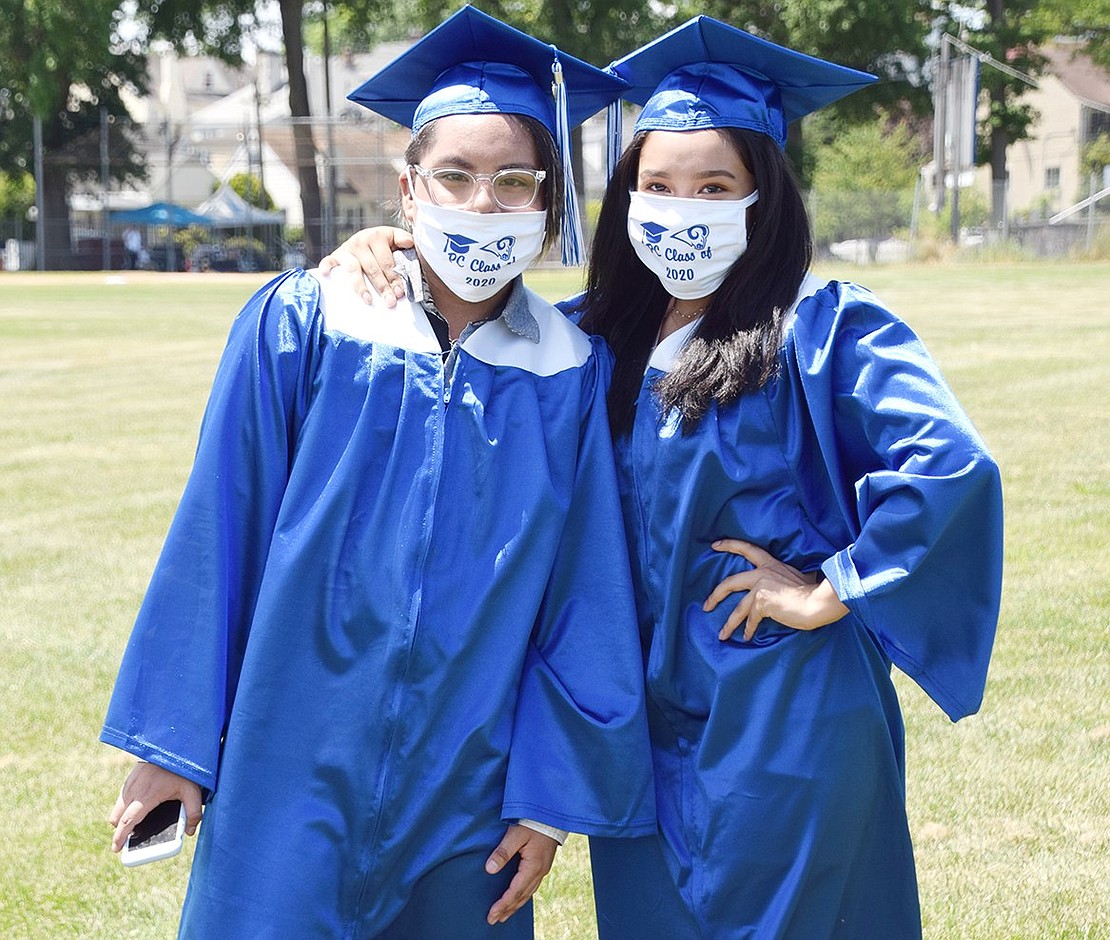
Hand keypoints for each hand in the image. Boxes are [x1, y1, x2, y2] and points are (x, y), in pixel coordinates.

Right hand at [108, 761, 203, 852]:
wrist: (172, 744)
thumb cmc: (182, 768)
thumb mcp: (193, 790)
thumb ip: (194, 812)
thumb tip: (189, 831)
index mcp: (146, 796)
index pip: (127, 822)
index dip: (119, 837)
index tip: (115, 849)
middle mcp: (133, 790)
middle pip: (117, 817)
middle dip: (120, 830)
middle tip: (127, 839)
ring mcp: (130, 783)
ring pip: (118, 807)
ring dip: (122, 817)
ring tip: (135, 824)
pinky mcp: (130, 777)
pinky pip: (123, 796)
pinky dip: (126, 805)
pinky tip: (140, 807)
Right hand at [317, 227, 413, 306]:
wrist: (363, 240)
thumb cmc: (382, 245)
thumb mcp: (394, 238)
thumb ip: (403, 239)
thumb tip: (410, 243)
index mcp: (377, 236)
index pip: (387, 262)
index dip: (395, 278)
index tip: (400, 293)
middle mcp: (360, 241)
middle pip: (373, 268)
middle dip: (383, 287)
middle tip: (390, 302)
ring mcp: (347, 249)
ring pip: (354, 270)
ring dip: (361, 286)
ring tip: (368, 300)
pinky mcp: (335, 256)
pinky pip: (329, 261)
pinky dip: (326, 267)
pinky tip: (326, 275)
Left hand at [484, 823, 557, 924]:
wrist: (553, 814)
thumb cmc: (534, 822)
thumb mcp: (516, 834)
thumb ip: (503, 852)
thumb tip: (489, 869)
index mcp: (533, 866)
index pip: (515, 891)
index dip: (503, 904)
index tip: (492, 913)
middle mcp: (540, 871)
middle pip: (522, 896)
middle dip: (507, 909)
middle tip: (493, 920)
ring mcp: (543, 869)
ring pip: (528, 893)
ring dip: (515, 905)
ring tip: (504, 915)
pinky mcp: (543, 864)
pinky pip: (532, 886)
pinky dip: (523, 896)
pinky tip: (518, 898)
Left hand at [703, 539, 848, 641]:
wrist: (817, 602)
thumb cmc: (813, 592)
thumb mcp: (798, 577)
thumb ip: (784, 579)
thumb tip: (786, 589)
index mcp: (771, 564)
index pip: (747, 549)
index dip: (729, 545)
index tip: (714, 545)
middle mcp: (762, 573)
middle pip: (730, 582)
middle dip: (716, 595)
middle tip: (706, 606)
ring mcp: (760, 588)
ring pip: (738, 608)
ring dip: (729, 623)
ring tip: (722, 634)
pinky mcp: (762, 603)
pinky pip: (751, 619)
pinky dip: (748, 629)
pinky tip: (746, 636)